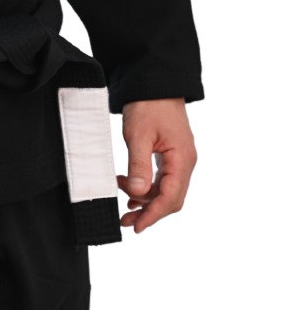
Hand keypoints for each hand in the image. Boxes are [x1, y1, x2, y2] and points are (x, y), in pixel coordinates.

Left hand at [117, 97, 197, 233]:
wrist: (155, 83)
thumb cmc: (149, 105)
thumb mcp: (139, 135)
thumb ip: (139, 165)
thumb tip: (137, 192)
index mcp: (182, 159)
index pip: (171, 197)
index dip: (153, 215)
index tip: (137, 226)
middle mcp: (185, 162)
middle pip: (171, 199)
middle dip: (149, 212)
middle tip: (126, 220)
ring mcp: (180, 159)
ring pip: (166, 191)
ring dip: (146, 200)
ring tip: (124, 202)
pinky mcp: (172, 155)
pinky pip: (163, 180)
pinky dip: (148, 188)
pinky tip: (133, 191)